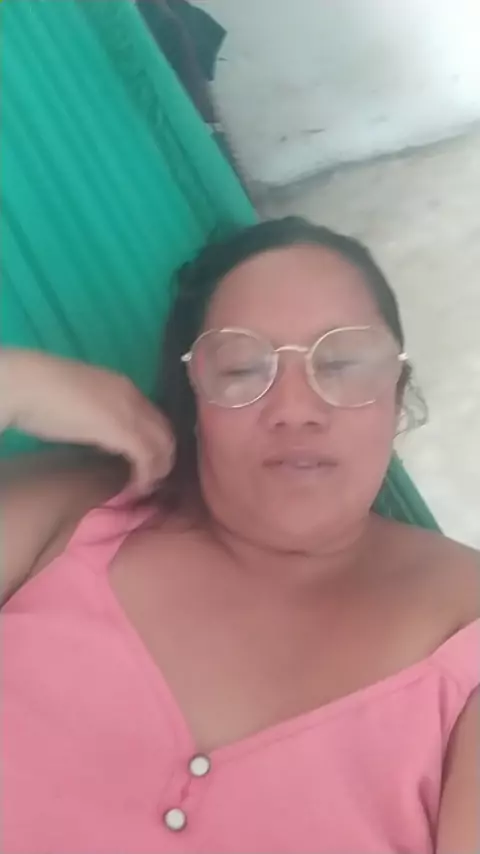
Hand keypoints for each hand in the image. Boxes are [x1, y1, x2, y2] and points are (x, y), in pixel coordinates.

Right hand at [1, 349, 174, 491]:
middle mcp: (134, 398)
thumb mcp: (83, 405)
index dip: (154, 442)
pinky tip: (134, 488)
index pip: (154, 417)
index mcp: (124, 388)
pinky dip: (145, 476)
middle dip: (163, 458)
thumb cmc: (44, 394)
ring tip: (144, 488)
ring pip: (162, 445)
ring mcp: (130, 413)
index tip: (146, 463)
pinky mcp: (122, 431)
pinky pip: (147, 458)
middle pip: (165, 432)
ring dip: (157, 470)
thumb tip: (104, 439)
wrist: (30, 384)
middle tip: (151, 480)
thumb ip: (99, 418)